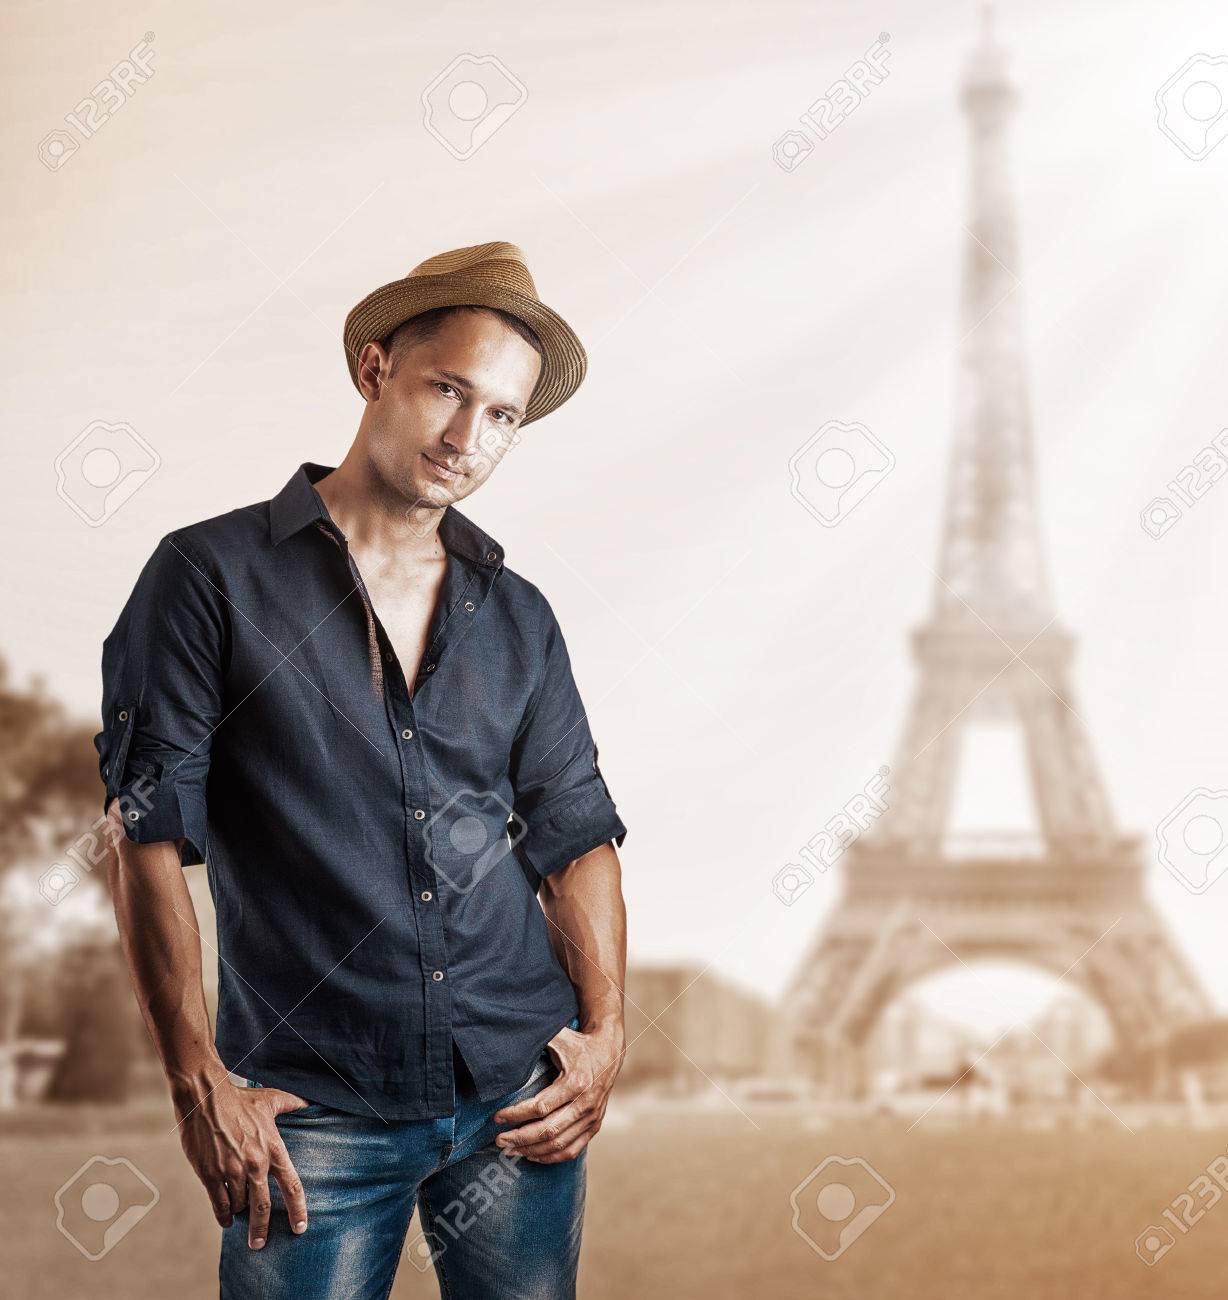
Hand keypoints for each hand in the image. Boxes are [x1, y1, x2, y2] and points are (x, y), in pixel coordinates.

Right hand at [175, 1078, 311, 1247]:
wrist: (206, 1097)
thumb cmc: (240, 1099)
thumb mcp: (271, 1099)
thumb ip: (293, 1103)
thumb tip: (312, 1101)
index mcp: (273, 1149)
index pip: (292, 1185)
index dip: (298, 1209)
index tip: (300, 1228)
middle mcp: (255, 1163)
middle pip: (263, 1205)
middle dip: (262, 1229)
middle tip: (260, 1244)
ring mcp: (232, 1171)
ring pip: (239, 1203)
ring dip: (239, 1211)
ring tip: (239, 1213)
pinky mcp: (210, 1174)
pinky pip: (219, 1203)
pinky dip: (223, 1215)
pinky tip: (225, 1219)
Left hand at [492, 1020, 624, 1162]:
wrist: (608, 1052)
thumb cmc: (578, 1044)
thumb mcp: (558, 1038)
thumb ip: (535, 1041)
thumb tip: (509, 1045)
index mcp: (575, 1082)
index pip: (540, 1107)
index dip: (516, 1115)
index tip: (497, 1117)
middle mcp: (586, 1103)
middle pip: (548, 1130)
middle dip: (520, 1137)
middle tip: (499, 1139)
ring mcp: (592, 1118)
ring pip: (559, 1144)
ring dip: (532, 1150)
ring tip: (510, 1149)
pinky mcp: (594, 1125)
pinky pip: (572, 1150)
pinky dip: (551, 1157)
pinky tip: (532, 1154)